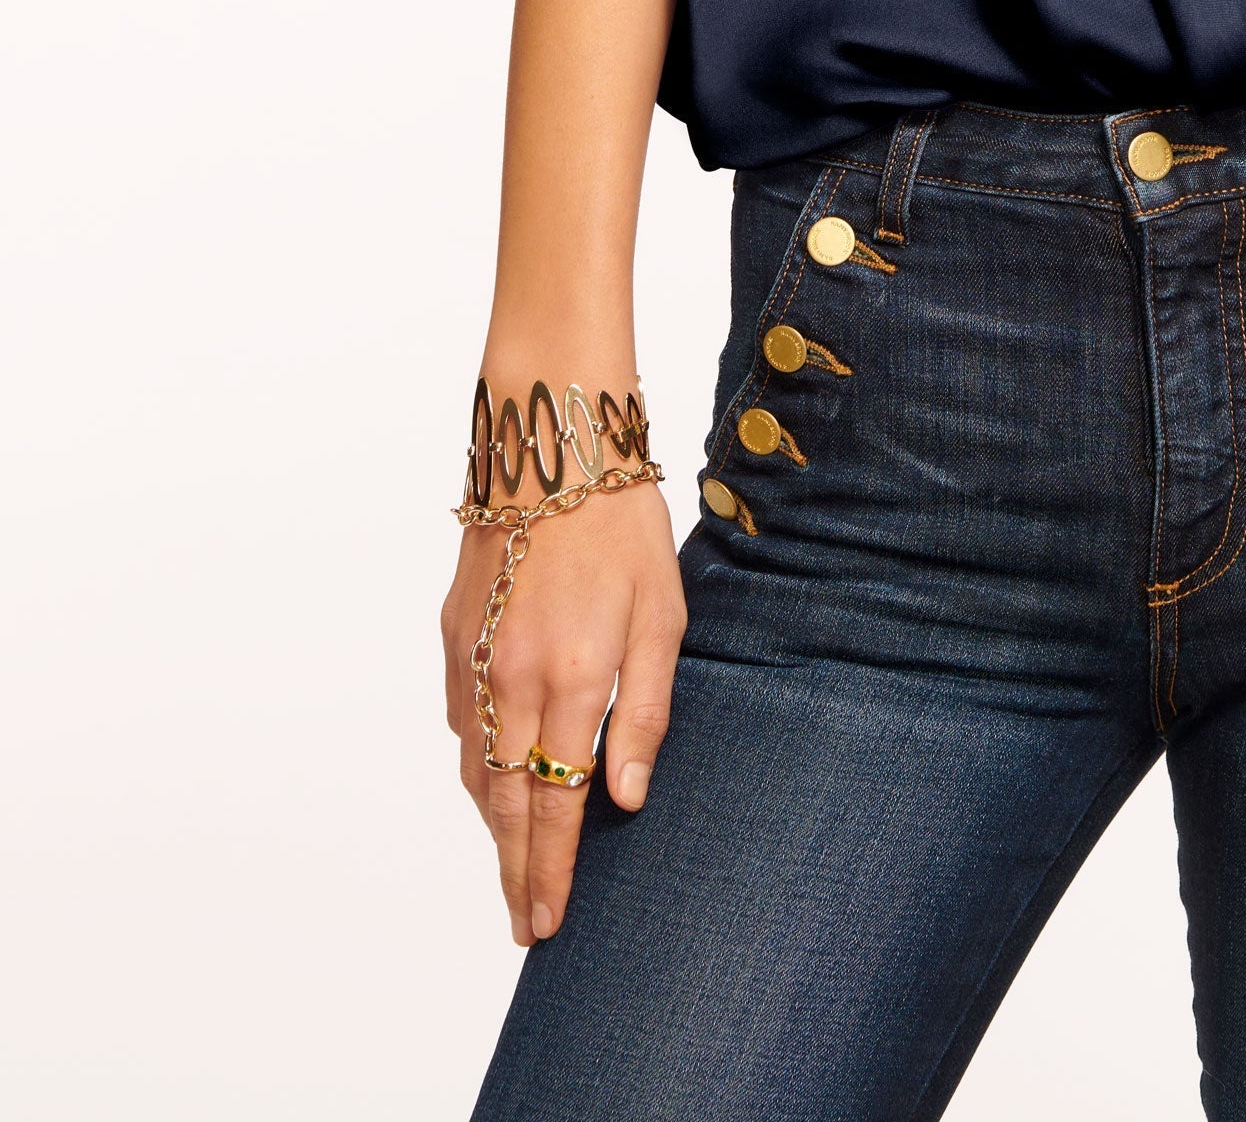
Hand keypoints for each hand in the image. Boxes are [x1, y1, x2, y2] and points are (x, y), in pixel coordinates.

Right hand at [440, 480, 686, 945]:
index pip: (555, 804)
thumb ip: (645, 712)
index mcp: (569, 680)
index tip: (548, 922)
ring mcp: (472, 661)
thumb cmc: (620, 525)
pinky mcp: (452, 637)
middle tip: (525, 927)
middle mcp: (509, 681)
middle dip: (515, 871)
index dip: (552, 870)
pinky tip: (493, 781)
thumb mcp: (662, 615)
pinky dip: (475, 765)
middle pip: (503, 805)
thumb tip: (626, 799)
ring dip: (492, 826)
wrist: (548, 448)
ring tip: (513, 869)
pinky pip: (461, 723)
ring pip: (474, 769)